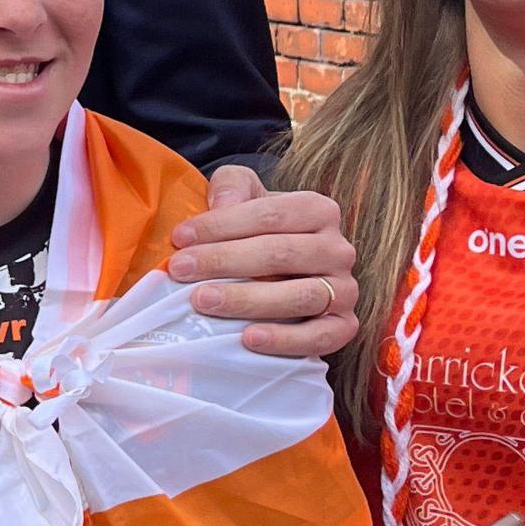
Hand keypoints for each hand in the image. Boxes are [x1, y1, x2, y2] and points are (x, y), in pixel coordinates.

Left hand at [168, 165, 360, 358]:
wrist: (281, 274)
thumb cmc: (255, 232)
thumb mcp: (243, 195)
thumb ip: (232, 185)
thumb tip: (223, 203)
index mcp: (318, 210)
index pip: (269, 215)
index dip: (221, 225)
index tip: (179, 238)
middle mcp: (338, 249)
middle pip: (281, 253)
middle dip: (224, 261)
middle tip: (180, 270)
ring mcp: (345, 289)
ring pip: (301, 295)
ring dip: (248, 300)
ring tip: (203, 301)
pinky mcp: (344, 326)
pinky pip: (322, 337)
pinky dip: (285, 340)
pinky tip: (248, 338)